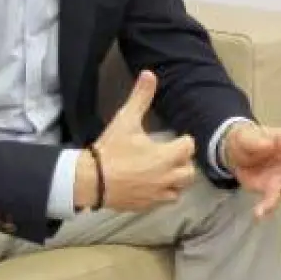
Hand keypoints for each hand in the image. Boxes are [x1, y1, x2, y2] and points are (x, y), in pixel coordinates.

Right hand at [78, 71, 197, 211]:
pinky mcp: (146, 205)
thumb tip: (149, 74)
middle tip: (171, 155)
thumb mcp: (126, 119)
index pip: (189, 146)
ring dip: (175, 181)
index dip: (183, 141)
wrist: (90, 180)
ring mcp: (157, 194)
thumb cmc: (110, 150)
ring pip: (179, 190)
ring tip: (164, 172)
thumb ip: (140, 97)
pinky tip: (151, 185)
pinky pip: (163, 201)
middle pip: (190, 171)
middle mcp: (167, 177)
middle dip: (183, 163)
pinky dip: (161, 194)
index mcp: (167, 156)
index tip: (174, 139)